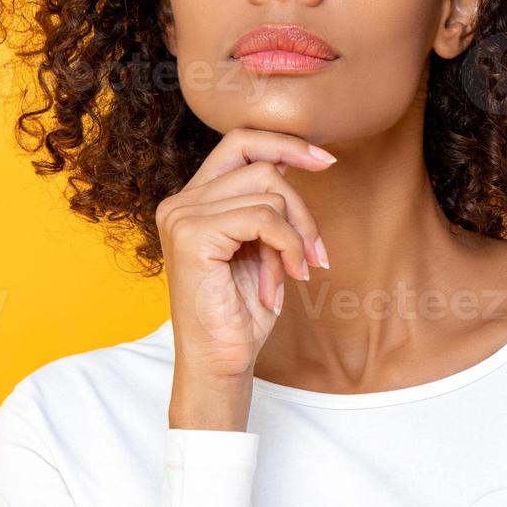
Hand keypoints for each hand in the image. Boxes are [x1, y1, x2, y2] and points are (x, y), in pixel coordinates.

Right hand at [156, 128, 333, 396]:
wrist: (220, 363)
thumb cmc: (242, 313)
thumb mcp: (260, 247)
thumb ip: (266, 206)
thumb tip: (298, 160)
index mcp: (192, 200)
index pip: (240, 143)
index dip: (285, 143)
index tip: (326, 160)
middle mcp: (180, 202)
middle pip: (263, 166)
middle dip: (301, 208)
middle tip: (316, 252)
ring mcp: (182, 216)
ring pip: (270, 192)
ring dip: (295, 236)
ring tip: (292, 274)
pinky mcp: (193, 235)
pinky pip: (265, 218)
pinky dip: (288, 246)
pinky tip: (287, 277)